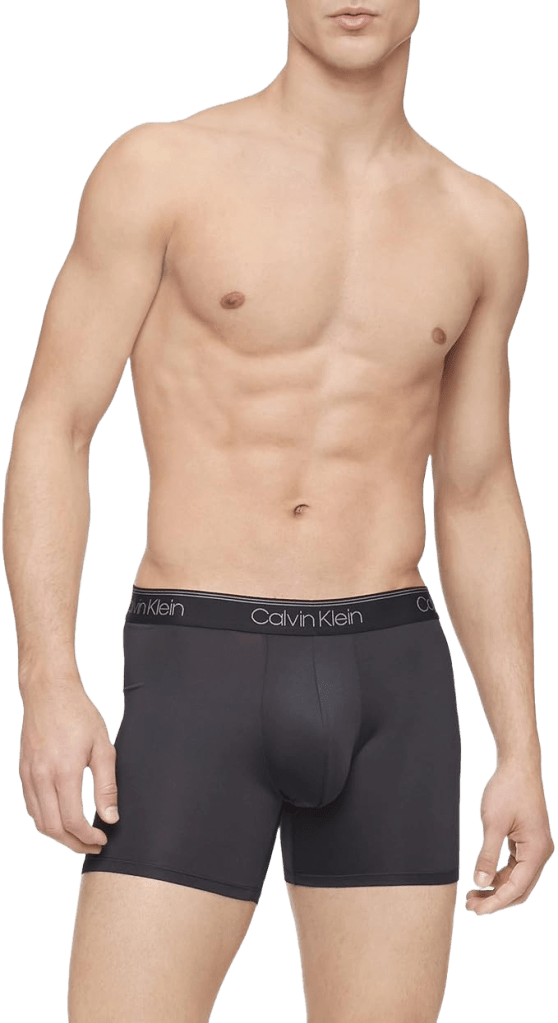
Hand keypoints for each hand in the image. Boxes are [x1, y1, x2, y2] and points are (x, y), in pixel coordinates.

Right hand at [18, 675, 118, 854]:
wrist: (48, 692)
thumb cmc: (80, 715)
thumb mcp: (103, 747)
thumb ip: (106, 786)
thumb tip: (110, 818)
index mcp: (64, 771)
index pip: (73, 821)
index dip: (88, 838)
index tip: (102, 839)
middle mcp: (42, 777)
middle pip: (53, 828)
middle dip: (74, 844)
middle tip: (92, 845)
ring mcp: (28, 775)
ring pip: (39, 822)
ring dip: (59, 836)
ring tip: (79, 837)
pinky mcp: (22, 772)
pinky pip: (31, 807)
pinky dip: (45, 821)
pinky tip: (61, 819)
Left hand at [465, 759, 554, 916]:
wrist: (517, 766)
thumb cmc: (507, 790)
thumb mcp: (493, 824)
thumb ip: (487, 856)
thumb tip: (481, 883)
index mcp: (537, 852)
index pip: (516, 888)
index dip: (495, 903)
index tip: (476, 911)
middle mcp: (541, 853)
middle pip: (519, 889)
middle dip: (496, 900)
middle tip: (471, 906)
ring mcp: (535, 848)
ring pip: (517, 879)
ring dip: (497, 888)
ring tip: (473, 894)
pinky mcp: (527, 841)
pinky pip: (515, 867)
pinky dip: (500, 875)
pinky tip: (483, 878)